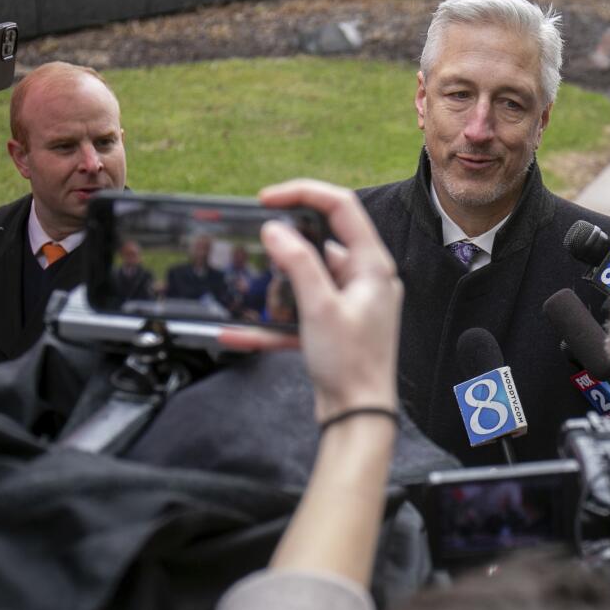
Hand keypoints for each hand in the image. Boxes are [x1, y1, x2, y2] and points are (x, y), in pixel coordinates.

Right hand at [220, 179, 401, 421]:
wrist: (358, 415)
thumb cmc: (352, 365)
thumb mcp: (319, 307)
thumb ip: (297, 263)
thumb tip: (275, 230)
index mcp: (372, 266)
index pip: (342, 207)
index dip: (303, 193)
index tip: (267, 199)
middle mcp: (366, 278)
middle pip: (322, 239)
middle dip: (286, 242)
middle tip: (257, 242)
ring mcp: (351, 302)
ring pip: (307, 276)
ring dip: (277, 285)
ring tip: (252, 295)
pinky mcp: (335, 323)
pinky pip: (299, 310)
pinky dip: (272, 320)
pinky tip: (237, 332)